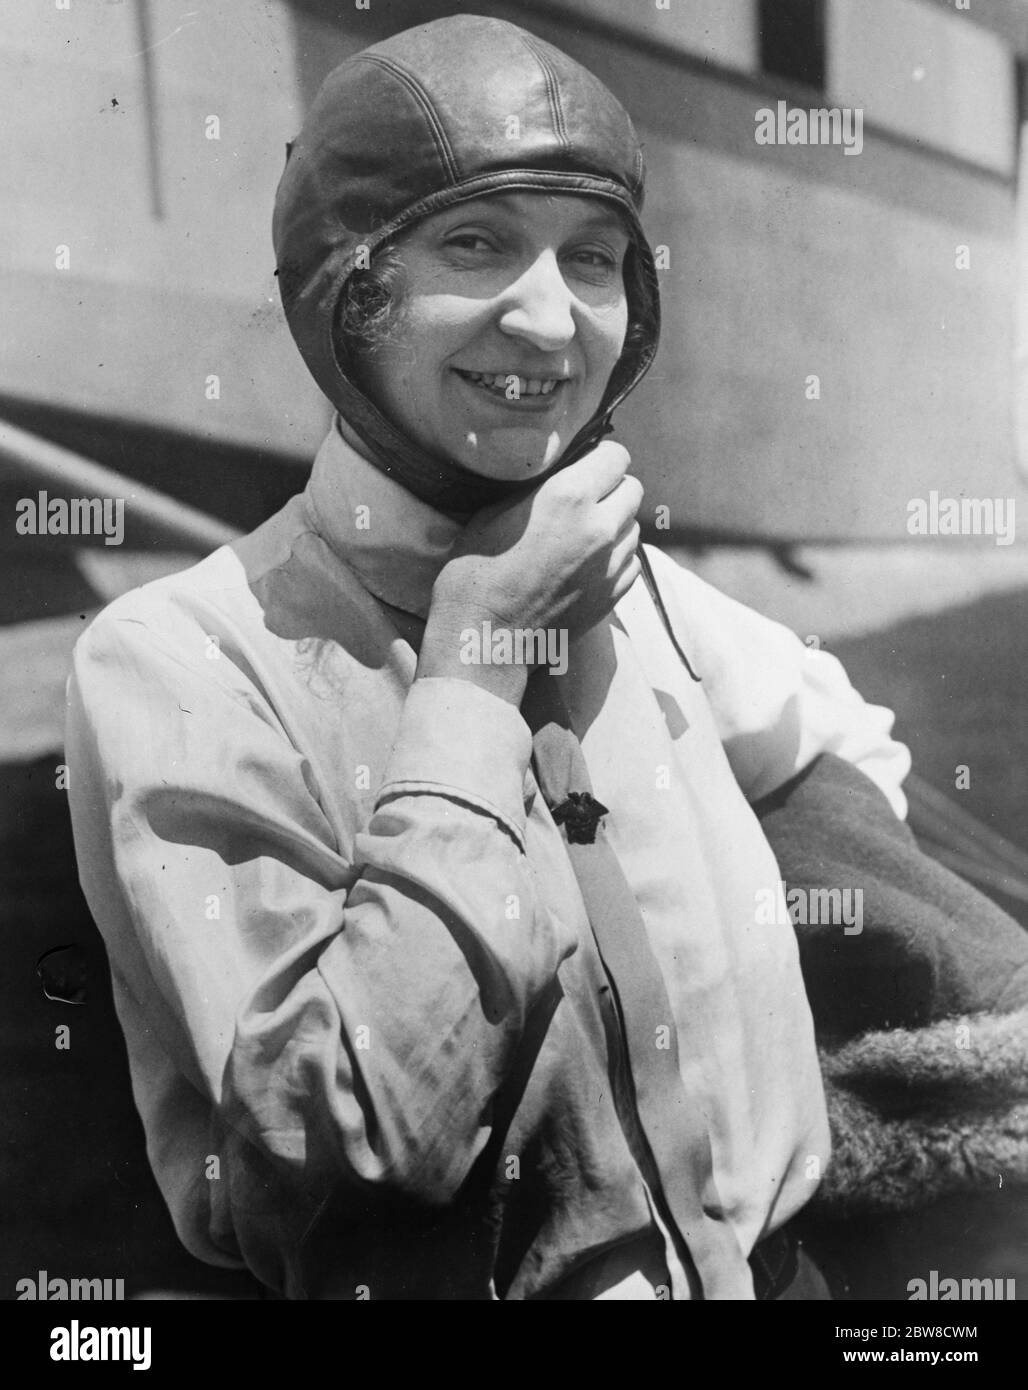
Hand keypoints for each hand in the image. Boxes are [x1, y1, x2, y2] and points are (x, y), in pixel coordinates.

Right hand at [418, 441, 642, 703]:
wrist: (485, 640)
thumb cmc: (476, 574)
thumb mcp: (494, 513)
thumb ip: (537, 490)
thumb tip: (560, 474)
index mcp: (569, 496)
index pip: (615, 456)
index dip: (600, 458)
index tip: (586, 466)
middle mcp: (600, 526)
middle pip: (633, 489)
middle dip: (612, 489)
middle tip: (585, 500)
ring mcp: (611, 564)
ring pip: (634, 526)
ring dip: (615, 524)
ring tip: (583, 536)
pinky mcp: (614, 595)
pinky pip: (631, 561)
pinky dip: (616, 557)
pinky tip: (587, 564)